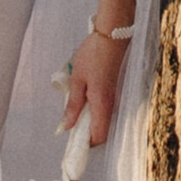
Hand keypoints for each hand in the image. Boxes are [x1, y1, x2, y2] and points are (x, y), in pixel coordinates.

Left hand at [60, 25, 129, 149]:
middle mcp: (111, 104)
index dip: (87, 145)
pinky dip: (93, 113)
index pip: (98, 136)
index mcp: (101, 104)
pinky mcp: (114, 91)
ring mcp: (114, 98)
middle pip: (102, 131)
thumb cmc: (93, 55)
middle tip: (70, 130)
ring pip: (103, 120)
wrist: (112, 35)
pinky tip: (83, 103)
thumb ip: (73, 105)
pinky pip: (104, 110)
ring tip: (73, 116)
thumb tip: (66, 126)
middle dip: (87, 136)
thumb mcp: (77, 79)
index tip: (73, 145)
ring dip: (89, 123)